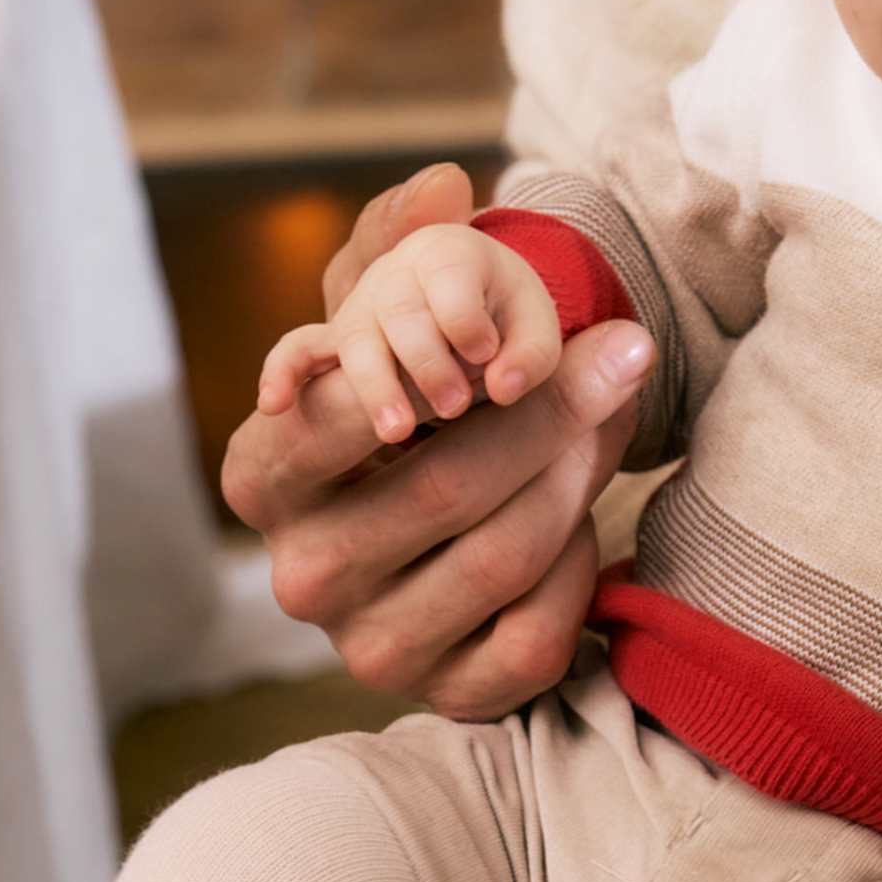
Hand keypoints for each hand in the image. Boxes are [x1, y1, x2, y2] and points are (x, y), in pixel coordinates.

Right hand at [222, 164, 653, 719]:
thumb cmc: (429, 413)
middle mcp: (298, 576)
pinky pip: (538, 633)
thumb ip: (409, 244)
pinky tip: (583, 529)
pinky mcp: (446, 699)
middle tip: (619, 359)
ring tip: (605, 426)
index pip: (330, 420)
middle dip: (546, 414)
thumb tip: (447, 182)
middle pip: (442, 485)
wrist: (466, 535)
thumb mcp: (405, 325)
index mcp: (262, 481)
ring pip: (502, 553)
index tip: (505, 341)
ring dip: (575, 478)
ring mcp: (369, 648)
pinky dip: (581, 568)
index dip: (435, 371)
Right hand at [259, 223, 563, 444]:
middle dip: (426, 360)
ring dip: (375, 385)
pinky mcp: (332, 345)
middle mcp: (393, 273)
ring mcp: (358, 308)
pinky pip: (296, 350)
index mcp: (447, 252)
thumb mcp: (534, 325)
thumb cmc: (505, 318)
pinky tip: (275, 405)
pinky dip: (282, 373)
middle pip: (400, 311)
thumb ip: (531, 353)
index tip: (486, 355)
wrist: (468, 307)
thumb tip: (505, 388)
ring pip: (355, 339)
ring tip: (399, 432)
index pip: (449, 278)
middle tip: (456, 405)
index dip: (465, 319)